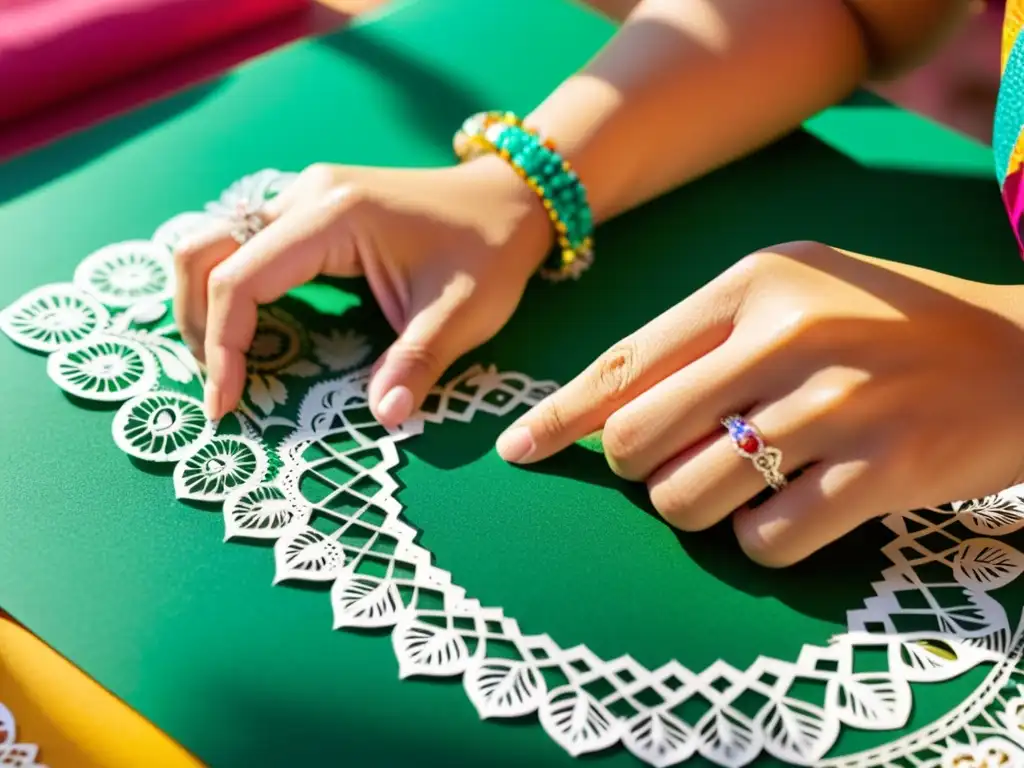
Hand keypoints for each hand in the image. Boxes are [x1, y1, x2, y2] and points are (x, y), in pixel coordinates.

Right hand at [173, 158, 551, 423]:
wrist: (511, 201)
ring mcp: (306, 196)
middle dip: (198, 324)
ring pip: (217, 243)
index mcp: (334, 216)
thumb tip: (384, 418)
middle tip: (220, 388)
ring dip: (208, 304)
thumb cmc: (489, 252)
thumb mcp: (461, 315)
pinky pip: (249, 246)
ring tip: (227, 367)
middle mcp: (307, 195)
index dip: (222, 346)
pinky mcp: (313, 208)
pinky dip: (234, 290)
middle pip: (206, 251)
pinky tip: (254, 335)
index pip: (241, 280)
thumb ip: (417, 365)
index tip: (226, 406)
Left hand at [497, 241, 1023, 565]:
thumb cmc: (887, 329)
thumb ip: (700, 344)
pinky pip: (764, 539)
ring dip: (700, 508)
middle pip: (638, 441)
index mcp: (753, 283)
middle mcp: (786, 333)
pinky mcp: (882, 469)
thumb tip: (604, 419)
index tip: (517, 450)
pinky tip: (802, 505)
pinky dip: (764, 538)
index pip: (623, 362)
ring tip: (749, 483)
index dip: (560, 416)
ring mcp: (836, 402)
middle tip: (689, 461)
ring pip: (690, 498)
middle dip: (645, 471)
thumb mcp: (793, 296)